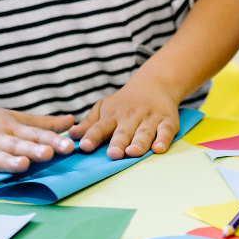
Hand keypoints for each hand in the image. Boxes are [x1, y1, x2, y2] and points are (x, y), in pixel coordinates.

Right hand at [0, 98, 74, 175]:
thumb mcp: (15, 119)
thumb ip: (43, 125)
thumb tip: (72, 122)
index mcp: (11, 128)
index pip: (34, 135)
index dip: (52, 140)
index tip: (69, 146)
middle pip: (15, 144)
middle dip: (32, 150)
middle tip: (49, 154)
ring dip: (6, 160)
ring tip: (22, 165)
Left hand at [69, 72, 183, 159]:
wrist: (154, 84)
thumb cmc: (124, 103)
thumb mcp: (104, 108)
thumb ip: (89, 124)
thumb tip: (71, 135)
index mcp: (113, 116)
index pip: (100, 127)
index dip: (92, 136)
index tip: (84, 146)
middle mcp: (131, 117)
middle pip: (123, 131)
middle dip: (118, 142)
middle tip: (113, 154)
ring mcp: (150, 118)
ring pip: (144, 132)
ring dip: (139, 143)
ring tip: (133, 152)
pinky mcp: (168, 120)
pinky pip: (166, 130)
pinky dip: (163, 139)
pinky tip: (159, 148)